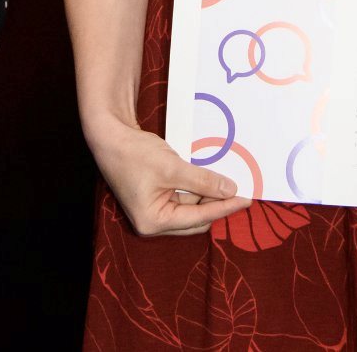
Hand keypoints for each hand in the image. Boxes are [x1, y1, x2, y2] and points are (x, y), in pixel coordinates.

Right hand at [88, 119, 251, 236]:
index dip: (225, 207)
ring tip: (226, 177)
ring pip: (192, 205)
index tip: (247, 198)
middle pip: (196, 218)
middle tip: (239, 187)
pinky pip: (184, 195)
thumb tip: (231, 190)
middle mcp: (154, 221)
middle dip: (216, 203)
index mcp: (154, 222)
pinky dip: (197, 185)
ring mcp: (154, 208)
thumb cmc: (134, 154)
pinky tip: (209, 173)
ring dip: (207, 192)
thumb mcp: (172, 167)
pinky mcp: (156, 195)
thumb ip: (203, 181)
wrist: (108, 135)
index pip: (199, 218)